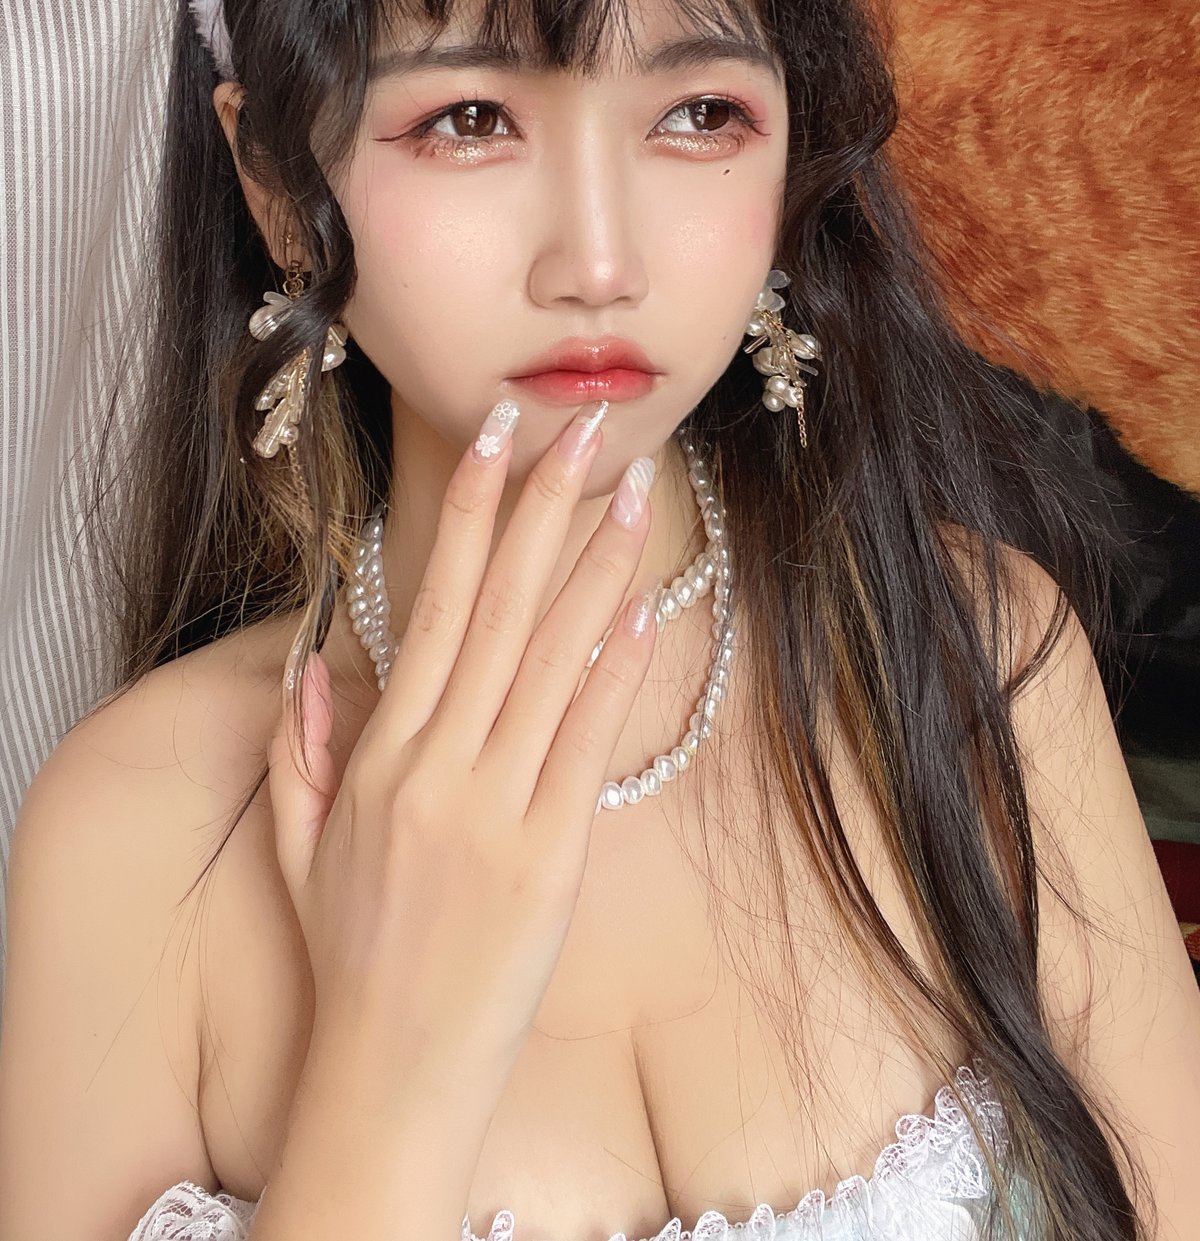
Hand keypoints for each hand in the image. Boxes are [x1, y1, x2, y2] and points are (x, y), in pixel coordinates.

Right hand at [266, 400, 657, 1083]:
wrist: (393, 1072)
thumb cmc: (351, 956)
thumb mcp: (301, 849)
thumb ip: (300, 751)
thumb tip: (313, 667)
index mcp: (381, 752)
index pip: (431, 602)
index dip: (466, 514)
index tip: (492, 440)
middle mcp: (438, 764)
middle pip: (499, 608)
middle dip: (541, 508)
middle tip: (580, 428)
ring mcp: (497, 807)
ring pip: (551, 660)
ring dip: (594, 568)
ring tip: (628, 491)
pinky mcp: (552, 856)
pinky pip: (587, 743)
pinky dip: (614, 672)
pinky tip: (639, 610)